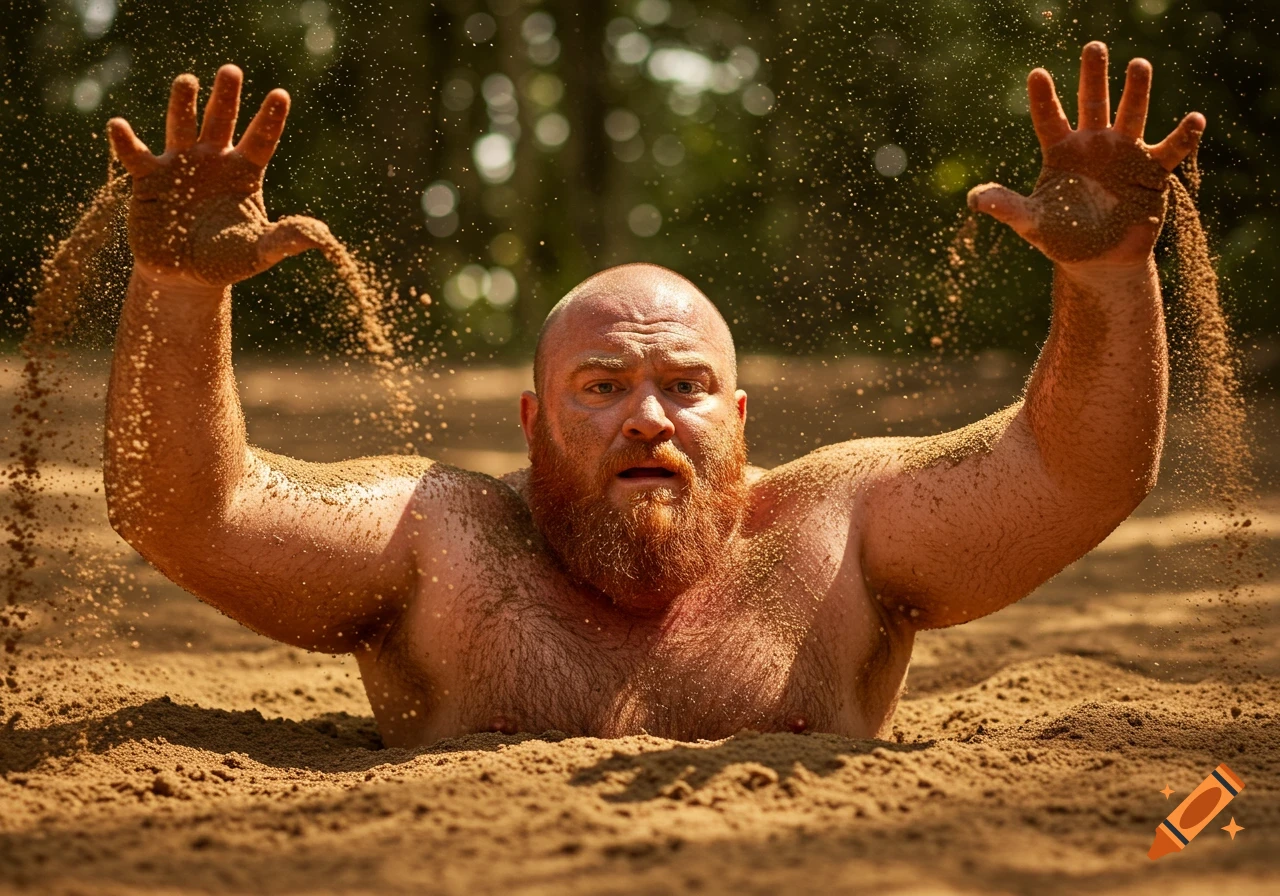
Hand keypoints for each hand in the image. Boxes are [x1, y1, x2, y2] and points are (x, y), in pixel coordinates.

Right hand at [108, 65, 330, 287]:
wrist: (184, 275)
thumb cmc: (226, 259)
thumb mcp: (259, 252)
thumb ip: (286, 239)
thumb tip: (322, 236)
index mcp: (243, 173)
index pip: (261, 140)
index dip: (270, 119)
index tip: (281, 94)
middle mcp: (212, 160)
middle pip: (221, 121)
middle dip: (225, 96)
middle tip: (231, 71)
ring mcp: (179, 165)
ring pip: (182, 126)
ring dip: (183, 104)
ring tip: (188, 81)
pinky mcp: (148, 179)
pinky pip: (135, 156)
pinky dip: (126, 141)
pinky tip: (119, 126)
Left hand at [967, 41, 1204, 267]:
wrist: (1100, 260)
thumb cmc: (1062, 238)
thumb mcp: (1031, 223)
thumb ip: (1007, 207)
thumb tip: (974, 198)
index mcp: (1062, 152)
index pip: (1049, 118)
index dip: (1043, 98)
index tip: (1037, 74)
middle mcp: (1094, 145)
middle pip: (1093, 102)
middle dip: (1094, 75)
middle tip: (1093, 47)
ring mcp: (1125, 154)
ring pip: (1131, 114)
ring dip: (1136, 91)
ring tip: (1138, 65)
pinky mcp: (1152, 172)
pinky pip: (1170, 150)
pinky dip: (1183, 136)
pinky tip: (1193, 120)